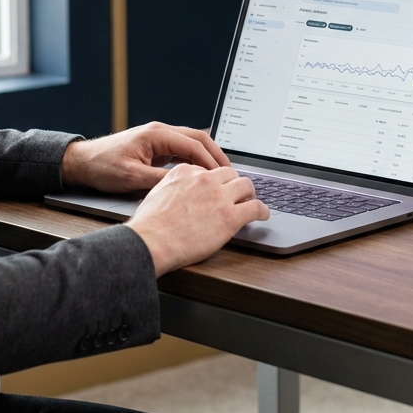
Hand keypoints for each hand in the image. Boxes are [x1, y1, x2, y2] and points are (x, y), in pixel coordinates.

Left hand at [61, 122, 230, 194]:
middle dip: (216, 154)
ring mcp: (159, 139)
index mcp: (156, 134)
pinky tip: (201, 174)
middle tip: (229, 172)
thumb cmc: (102, 166)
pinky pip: (182, 151)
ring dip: (207, 157)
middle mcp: (160, 132)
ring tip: (220, 174)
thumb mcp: (131, 177)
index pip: (193, 144)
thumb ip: (159, 180)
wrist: (83, 162)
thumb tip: (184, 185)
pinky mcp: (156, 147)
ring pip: (192, 143)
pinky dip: (195, 160)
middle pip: (198, 138)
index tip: (221, 175)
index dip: (210, 161)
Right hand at [127, 164, 269, 275]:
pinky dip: (263, 211)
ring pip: (246, 185)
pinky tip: (263, 215)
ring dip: (249, 194)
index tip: (216, 189)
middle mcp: (204, 179)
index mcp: (185, 172)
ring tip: (250, 202)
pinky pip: (255, 207)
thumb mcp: (156, 193)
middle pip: (229, 174)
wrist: (150, 242)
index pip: (208, 170)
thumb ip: (172, 188)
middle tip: (236, 195)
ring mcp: (219, 197)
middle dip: (233, 184)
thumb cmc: (148, 226)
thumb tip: (178, 194)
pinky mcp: (230, 216)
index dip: (214, 181)